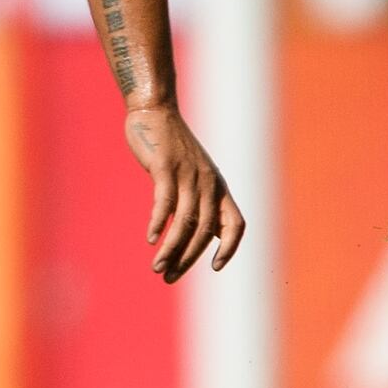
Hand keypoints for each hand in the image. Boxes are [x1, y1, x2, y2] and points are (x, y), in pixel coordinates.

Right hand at [122, 102, 245, 281]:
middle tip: (169, 277)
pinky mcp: (165, 166)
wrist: (155, 111)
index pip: (236, 223)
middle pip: (205, 230)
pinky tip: (151, 239)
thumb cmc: (172, 147)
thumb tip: (204, 231)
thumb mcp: (194, 174)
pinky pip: (165, 201)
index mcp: (218, 187)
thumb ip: (199, 200)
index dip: (230, 248)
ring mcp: (187, 174)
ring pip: (185, 221)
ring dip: (172, 249)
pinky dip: (159, 223)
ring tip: (158, 268)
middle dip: (188, 258)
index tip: (215, 267)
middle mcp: (207, 182)